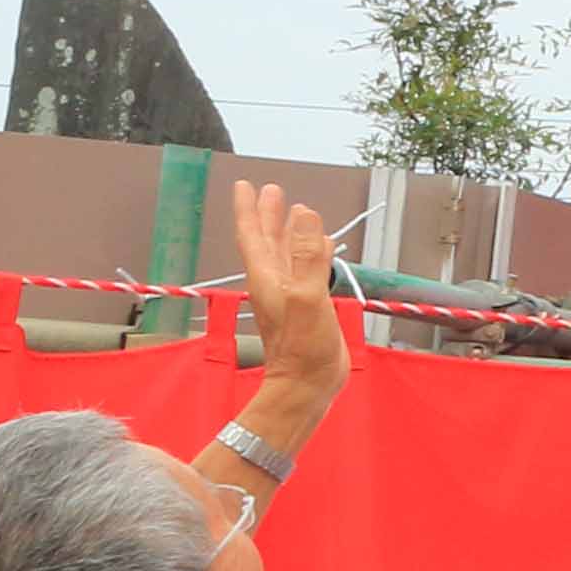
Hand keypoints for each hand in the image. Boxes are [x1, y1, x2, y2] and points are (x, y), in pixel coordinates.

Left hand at [228, 180, 350, 402]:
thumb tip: (304, 211)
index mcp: (268, 277)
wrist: (307, 385)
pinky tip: (324, 246)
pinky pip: (307, 269)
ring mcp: (291, 294)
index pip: (254, 236)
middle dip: (269, 215)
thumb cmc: (303, 346)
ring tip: (295, 210)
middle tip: (272, 190)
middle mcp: (276, 282)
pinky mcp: (309, 305)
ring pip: (287, 254)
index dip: (249, 210)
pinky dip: (312, 252)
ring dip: (289, 232)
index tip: (246, 185)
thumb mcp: (307, 296)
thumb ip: (307, 255)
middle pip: (268, 241)